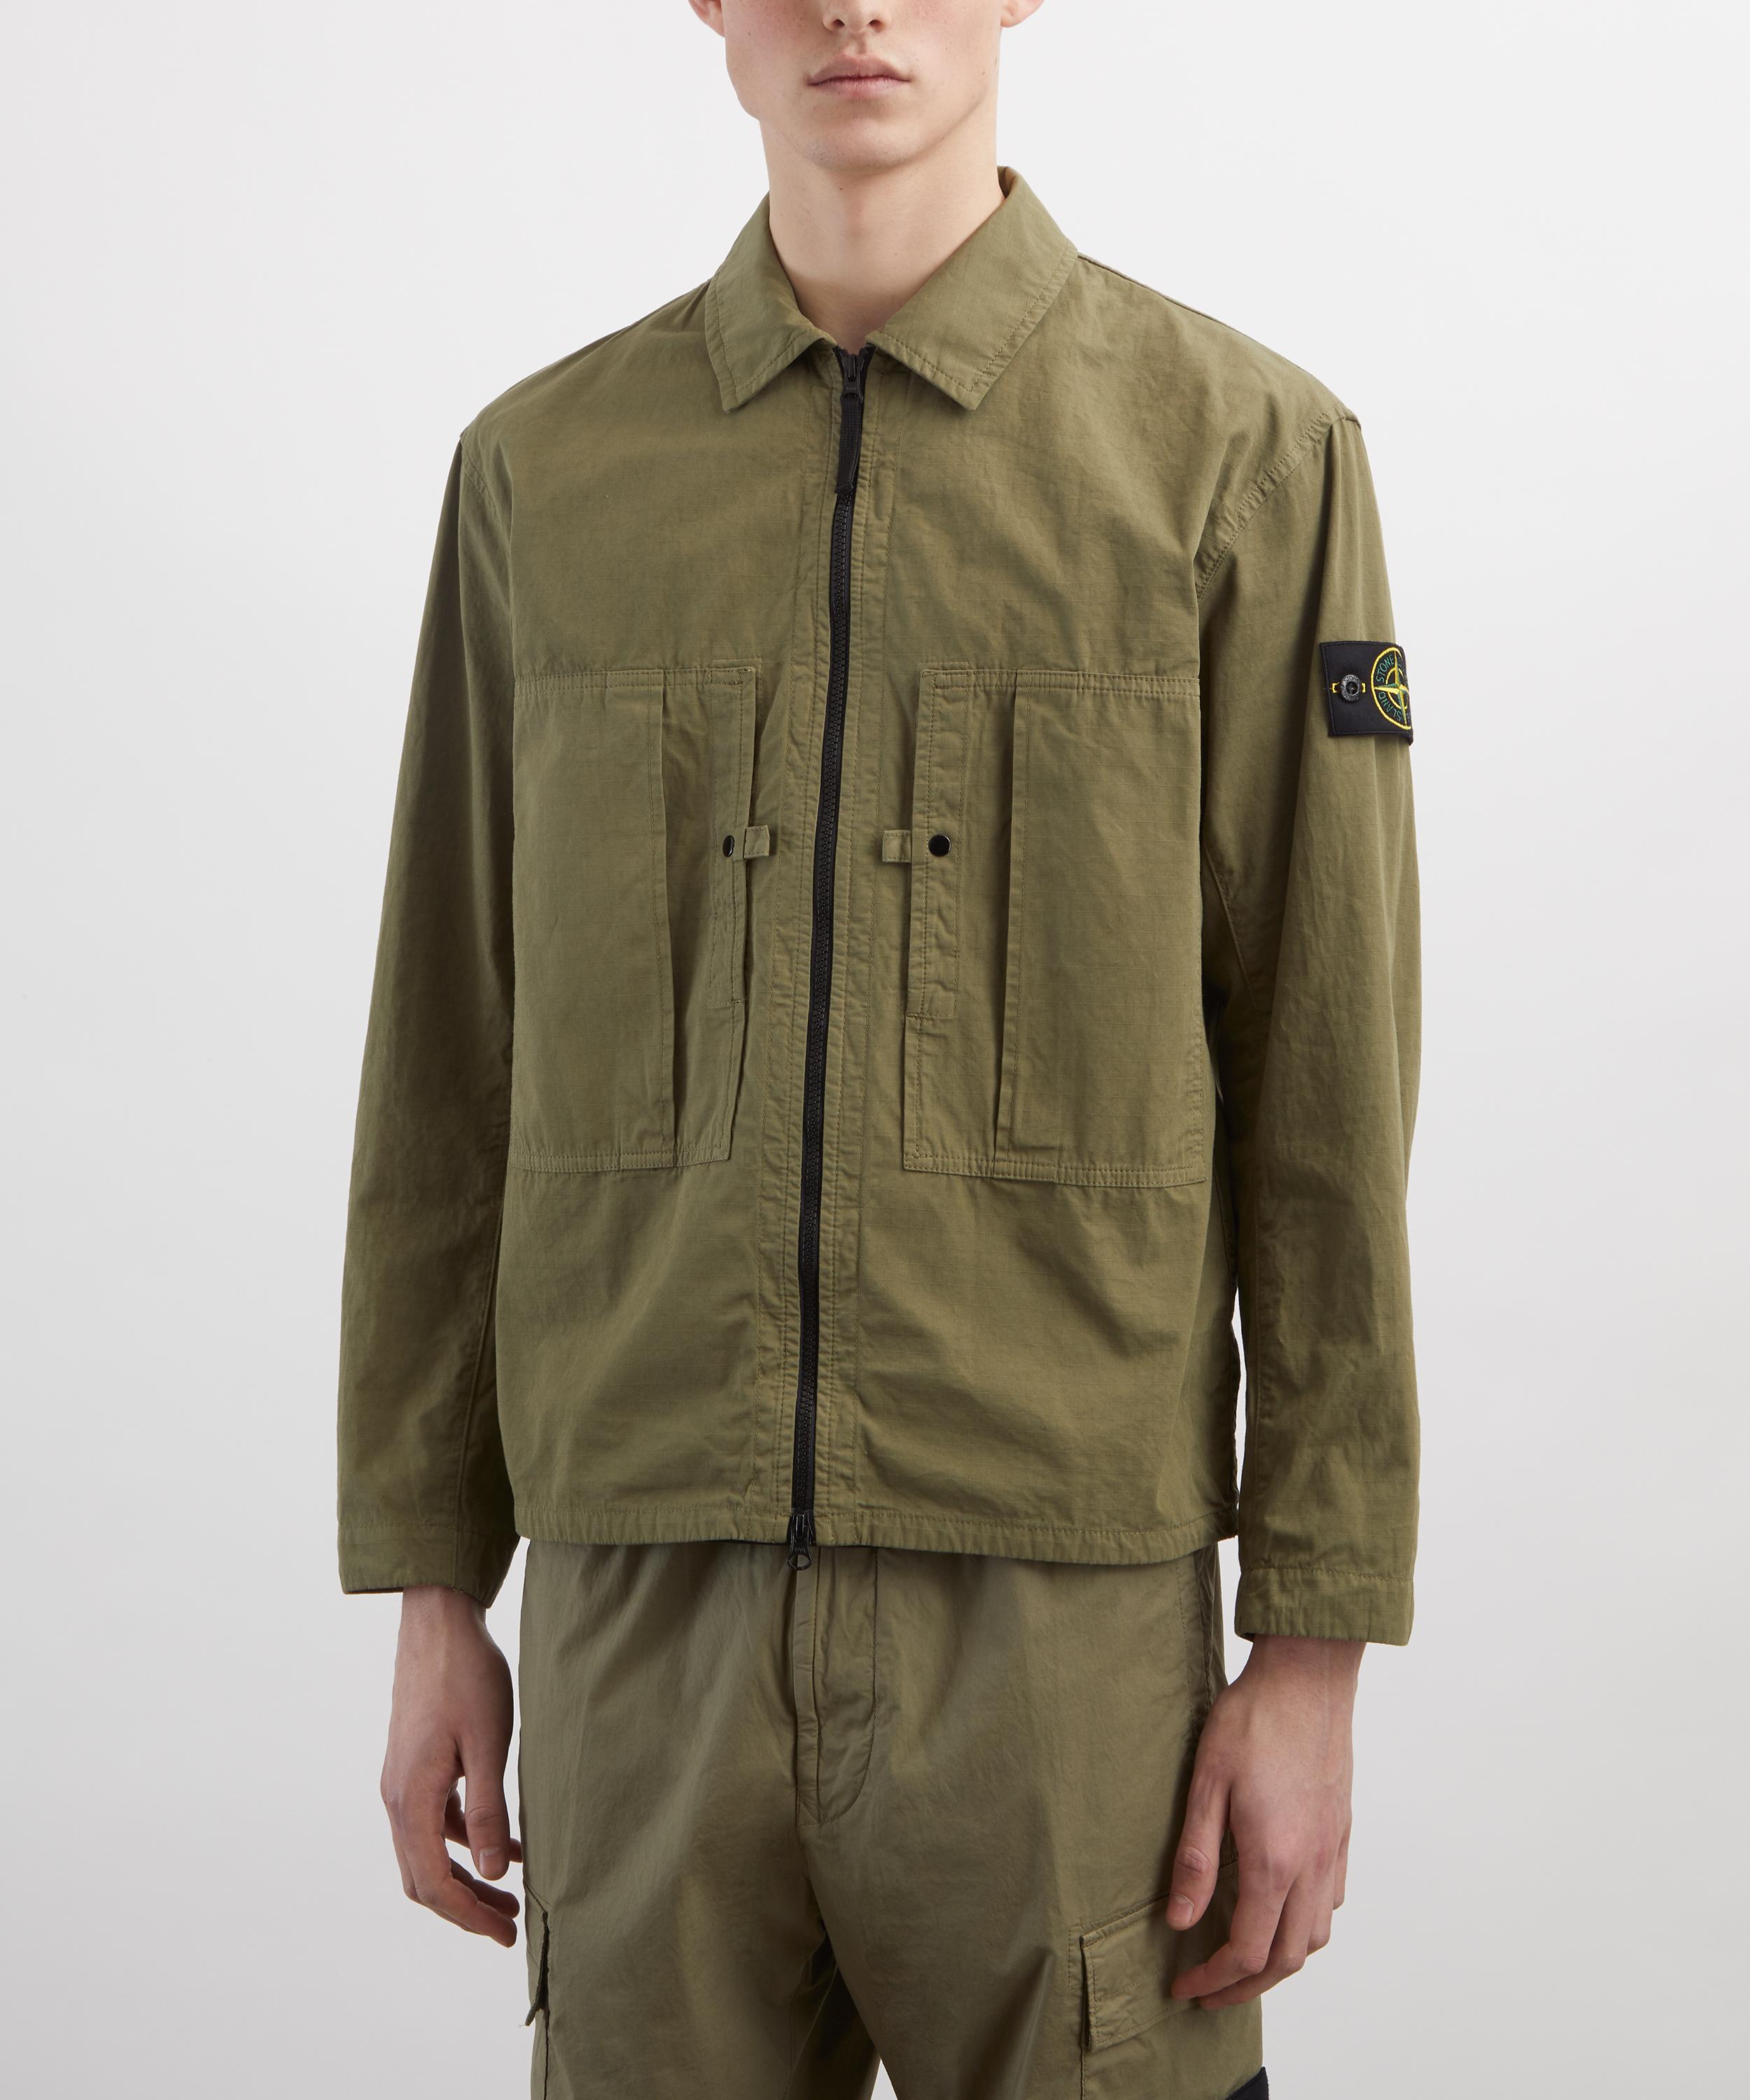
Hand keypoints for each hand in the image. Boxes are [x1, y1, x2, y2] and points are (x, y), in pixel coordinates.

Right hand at [379, 1584, 522, 1946]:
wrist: (439, 1623)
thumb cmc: (467, 1678)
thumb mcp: (489, 1745)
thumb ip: (489, 1811)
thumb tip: (492, 1873)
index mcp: (411, 1799)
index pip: (433, 1883)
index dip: (468, 1916)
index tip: (505, 1935)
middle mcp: (396, 1797)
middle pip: (422, 1878)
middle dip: (464, 1907)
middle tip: (509, 1924)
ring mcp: (402, 1781)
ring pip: (426, 1852)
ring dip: (464, 1877)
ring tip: (511, 1891)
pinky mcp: (414, 1765)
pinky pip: (433, 1821)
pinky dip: (462, 1841)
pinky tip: (503, 1841)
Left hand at [1167, 1633, 1361, 2008]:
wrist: (1308, 1676)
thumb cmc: (1253, 1720)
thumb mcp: (1206, 1783)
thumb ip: (1195, 1858)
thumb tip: (1179, 1921)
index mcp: (1275, 1861)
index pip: (1246, 1951)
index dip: (1213, 1980)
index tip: (1183, 1987)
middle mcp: (1312, 1865)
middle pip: (1286, 1958)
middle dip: (1245, 1986)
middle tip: (1208, 1991)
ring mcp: (1332, 1849)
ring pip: (1316, 1935)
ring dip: (1280, 1960)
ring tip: (1241, 1959)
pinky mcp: (1342, 1830)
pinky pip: (1332, 1900)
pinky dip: (1308, 1924)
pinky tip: (1281, 1909)